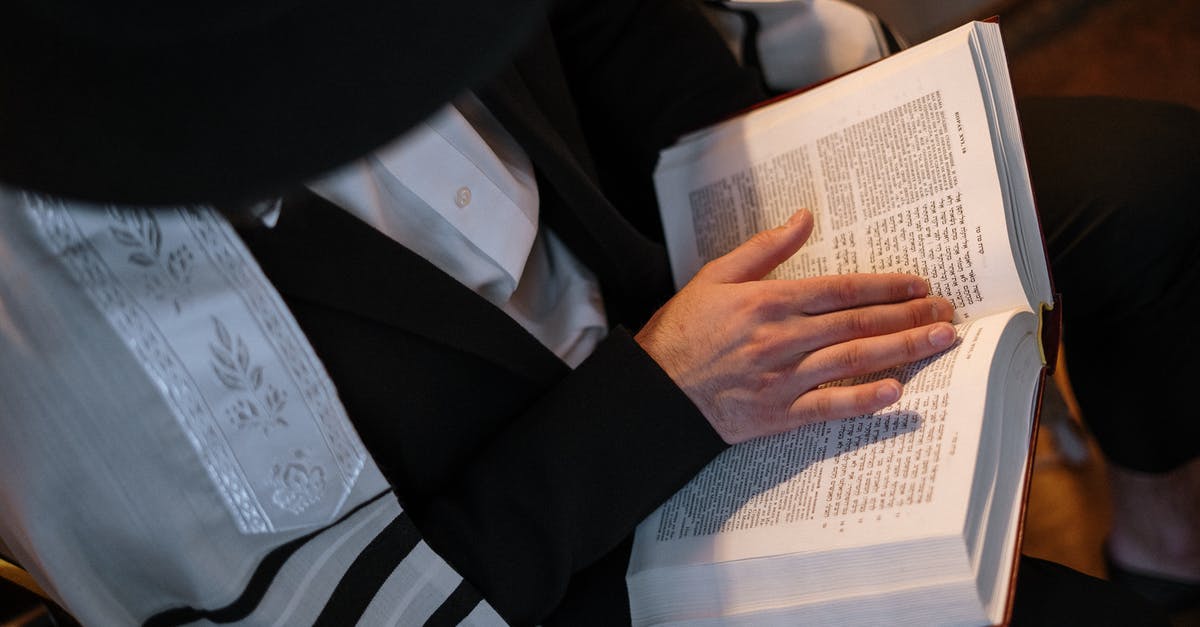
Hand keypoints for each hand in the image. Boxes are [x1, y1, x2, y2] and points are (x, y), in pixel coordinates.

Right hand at [636, 209, 955, 443]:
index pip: (841, 290)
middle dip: (908, 315)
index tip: (918, 285)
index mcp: (769, 301)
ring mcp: (781, 378)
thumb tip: (804, 219)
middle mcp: (781, 338)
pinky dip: (862, 400)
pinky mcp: (776, 414)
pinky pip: (828, 407)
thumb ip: (765, 249)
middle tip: (946, 311)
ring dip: (901, 350)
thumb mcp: (716, 276)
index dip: (885, 287)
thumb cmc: (683, 330)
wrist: (655, 389)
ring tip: (939, 341)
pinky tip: (896, 392)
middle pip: (858, 324)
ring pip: (852, 361)